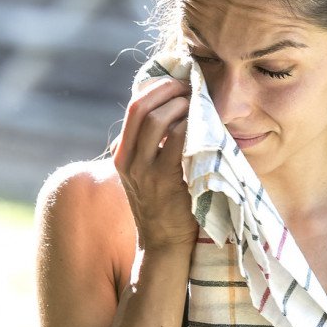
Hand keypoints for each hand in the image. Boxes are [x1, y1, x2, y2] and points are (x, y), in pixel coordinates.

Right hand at [112, 75, 196, 251]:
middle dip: (170, 91)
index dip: (157, 89)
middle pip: (143, 108)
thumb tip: (166, 113)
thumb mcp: (143, 175)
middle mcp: (129, 161)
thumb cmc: (162, 206)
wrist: (164, 243)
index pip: (134, 108)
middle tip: (191, 89)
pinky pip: (178, 140)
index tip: (177, 84)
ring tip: (199, 105)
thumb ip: (147, 148)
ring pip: (160, 120)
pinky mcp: (166, 179)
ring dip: (182, 106)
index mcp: (122, 155)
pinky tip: (204, 125)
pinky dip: (191, 126)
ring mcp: (146, 170)